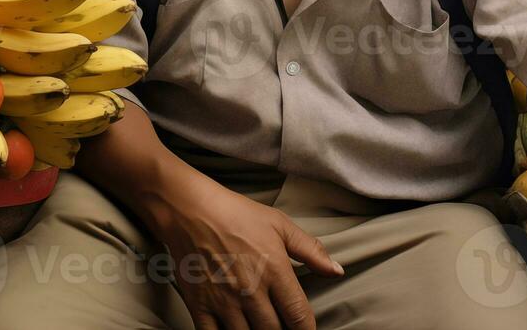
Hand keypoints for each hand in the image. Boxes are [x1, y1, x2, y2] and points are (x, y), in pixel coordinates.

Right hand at [144, 171, 343, 329]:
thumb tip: (337, 271)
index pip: (300, 318)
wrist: (189, 209)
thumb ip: (311, 250)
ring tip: (259, 327)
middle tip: (279, 326)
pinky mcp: (199, 306)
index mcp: (275, 271)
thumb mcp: (279, 224)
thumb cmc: (236, 213)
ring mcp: (223, 302)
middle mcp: (251, 292)